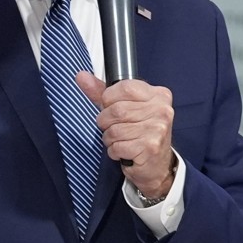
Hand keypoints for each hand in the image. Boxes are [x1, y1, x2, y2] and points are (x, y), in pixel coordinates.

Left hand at [76, 73, 174, 196]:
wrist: (158, 166)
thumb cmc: (140, 134)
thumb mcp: (125, 108)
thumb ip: (102, 92)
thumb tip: (81, 76)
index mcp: (158, 95)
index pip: (125, 87)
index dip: (109, 99)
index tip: (111, 107)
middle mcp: (161, 110)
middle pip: (117, 110)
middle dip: (106, 122)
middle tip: (113, 128)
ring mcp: (157, 129)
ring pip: (115, 129)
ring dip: (110, 138)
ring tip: (120, 141)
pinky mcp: (150, 147)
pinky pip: (117, 146)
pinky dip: (114, 151)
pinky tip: (124, 151)